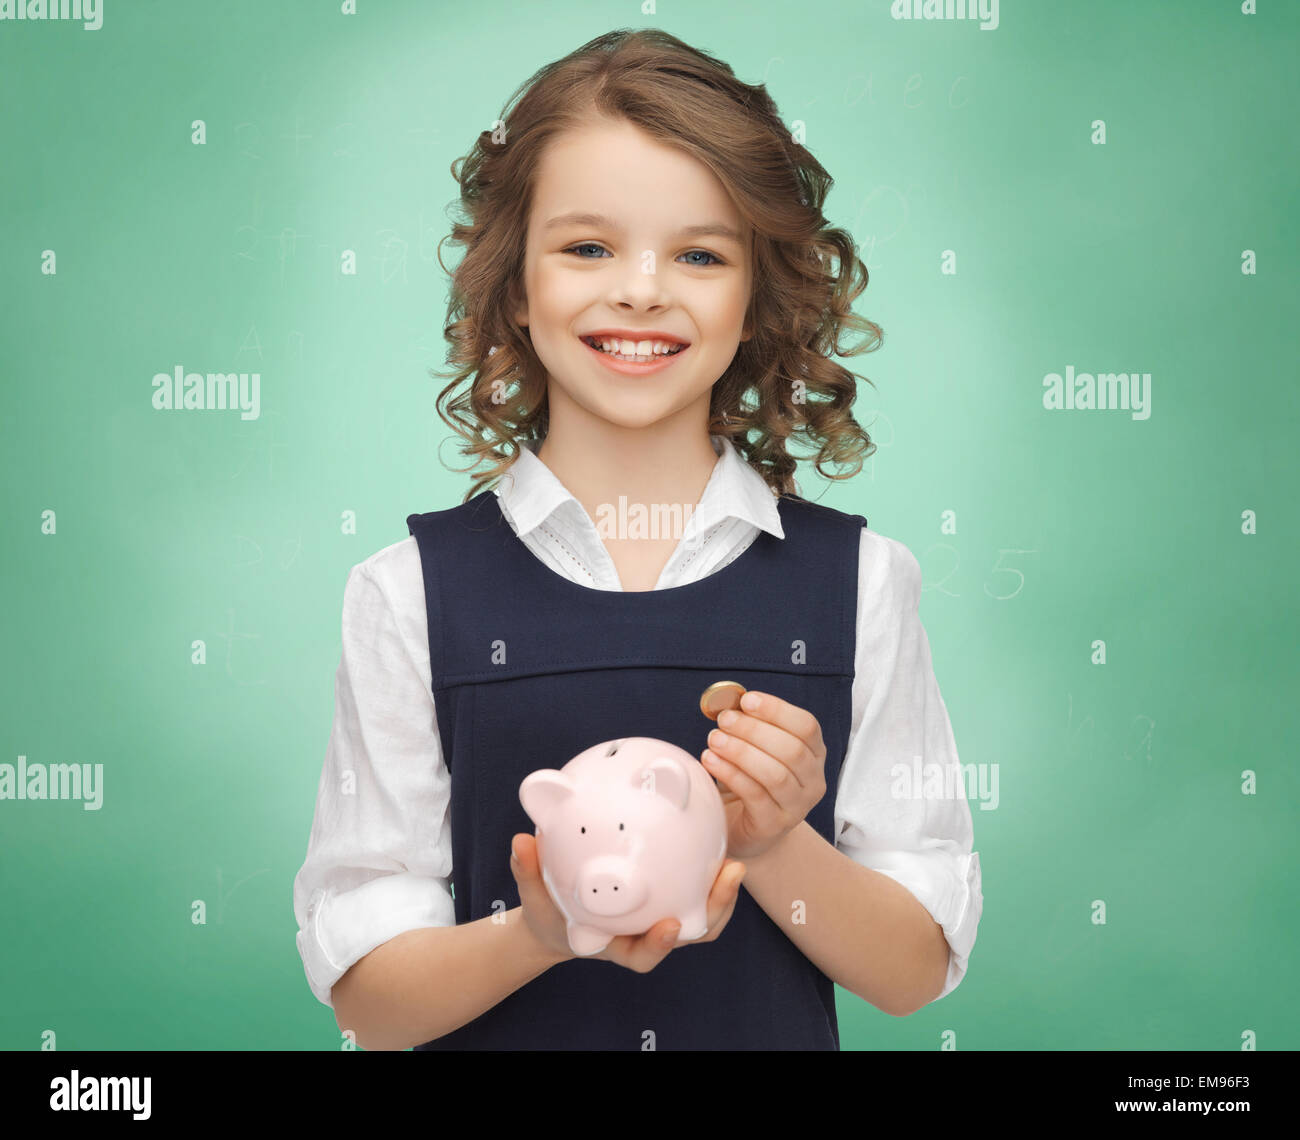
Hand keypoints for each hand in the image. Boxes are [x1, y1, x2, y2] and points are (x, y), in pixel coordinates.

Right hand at [509, 833, 745, 972]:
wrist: (558, 922)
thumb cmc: (548, 912)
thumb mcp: (533, 896)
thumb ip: (528, 871)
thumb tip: (521, 841)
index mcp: (614, 944)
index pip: (640, 955)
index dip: (658, 946)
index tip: (670, 927)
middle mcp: (644, 935)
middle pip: (688, 935)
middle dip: (714, 911)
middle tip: (729, 874)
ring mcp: (660, 920)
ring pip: (701, 917)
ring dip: (722, 895)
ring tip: (734, 861)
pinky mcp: (668, 901)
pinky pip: (694, 891)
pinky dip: (707, 874)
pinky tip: (714, 838)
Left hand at [701, 690, 827, 859]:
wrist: (747, 831)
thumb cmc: (751, 781)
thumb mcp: (755, 750)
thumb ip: (747, 725)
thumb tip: (725, 700)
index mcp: (814, 755)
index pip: (807, 727)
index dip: (777, 710)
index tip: (747, 700)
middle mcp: (813, 781)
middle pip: (792, 749)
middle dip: (754, 730)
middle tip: (723, 720)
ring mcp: (797, 807)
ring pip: (775, 774)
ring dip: (741, 751)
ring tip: (714, 739)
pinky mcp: (774, 825)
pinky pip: (754, 795)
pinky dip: (731, 773)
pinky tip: (711, 760)